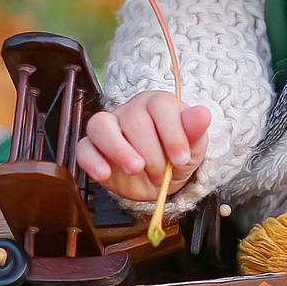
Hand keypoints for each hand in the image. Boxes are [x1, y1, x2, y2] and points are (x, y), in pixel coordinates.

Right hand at [76, 92, 211, 203]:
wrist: (160, 181)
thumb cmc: (176, 157)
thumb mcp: (193, 148)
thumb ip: (195, 131)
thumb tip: (203, 114)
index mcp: (158, 104)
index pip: (161, 105)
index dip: (172, 133)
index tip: (180, 159)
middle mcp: (131, 110)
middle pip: (134, 120)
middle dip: (150, 152)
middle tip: (160, 174)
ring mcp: (109, 126)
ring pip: (101, 125)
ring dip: (118, 149)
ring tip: (135, 169)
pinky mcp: (92, 146)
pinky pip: (84, 147)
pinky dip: (92, 161)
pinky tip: (104, 174)